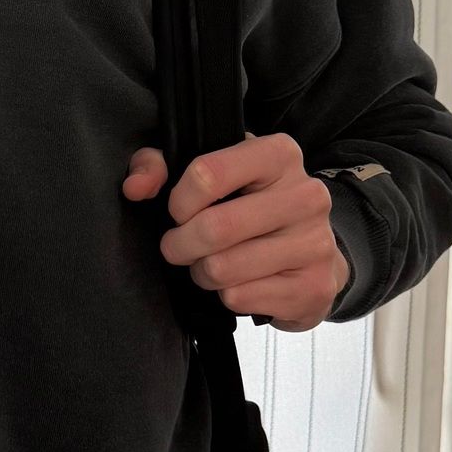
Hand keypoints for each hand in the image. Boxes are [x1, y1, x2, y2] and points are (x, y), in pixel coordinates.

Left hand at [122, 130, 347, 332]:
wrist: (312, 250)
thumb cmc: (249, 203)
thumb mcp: (206, 171)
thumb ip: (159, 165)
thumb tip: (135, 187)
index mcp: (279, 154)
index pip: (206, 174)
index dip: (178, 201)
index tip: (179, 212)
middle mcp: (306, 195)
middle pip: (214, 227)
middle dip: (181, 244)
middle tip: (180, 247)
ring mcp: (315, 243)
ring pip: (224, 268)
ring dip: (202, 272)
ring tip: (210, 264)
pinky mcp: (314, 286)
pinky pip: (240, 297)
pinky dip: (226, 295)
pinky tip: (240, 282)